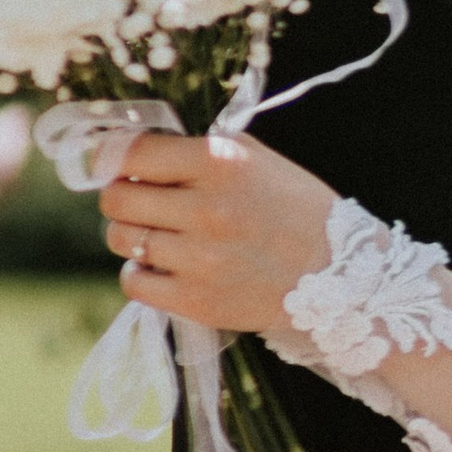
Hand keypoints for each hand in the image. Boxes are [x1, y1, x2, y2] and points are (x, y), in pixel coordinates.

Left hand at [98, 128, 337, 344]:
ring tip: (161, 234)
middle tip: (142, 201)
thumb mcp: (255, 158)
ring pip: (121, 240)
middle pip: (116, 200)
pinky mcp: (197, 301)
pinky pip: (134, 282)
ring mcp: (200, 259)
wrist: (339, 274)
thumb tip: (129, 149)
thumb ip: (196, 150)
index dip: (112, 157)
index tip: (112, 163)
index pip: (130, 153)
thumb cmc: (294, 207)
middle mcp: (207, 208)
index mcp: (220, 162)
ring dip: (133, 235)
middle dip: (122, 197)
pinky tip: (168, 265)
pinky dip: (142, 273)